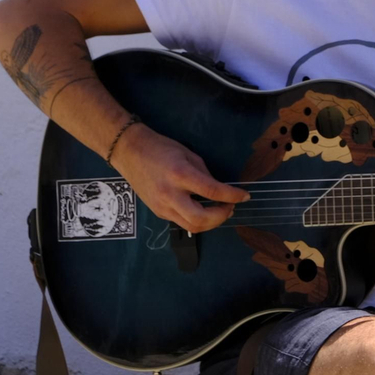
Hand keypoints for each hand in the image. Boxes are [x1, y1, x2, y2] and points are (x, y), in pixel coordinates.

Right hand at [111, 125, 247, 231]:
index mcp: (180, 175)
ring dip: (211, 223)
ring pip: (192, 227)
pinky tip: (203, 209)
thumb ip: (205, 174)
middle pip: (201, 219)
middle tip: (230, 207)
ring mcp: (162, 207)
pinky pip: (182, 222)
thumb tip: (218, 190)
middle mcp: (170, 195)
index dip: (232, 196)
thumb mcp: (188, 155)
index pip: (212, 191)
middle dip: (221, 217)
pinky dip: (197, 219)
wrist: (130, 152)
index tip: (245, 196)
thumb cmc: (161, 148)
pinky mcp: (158, 212)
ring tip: (220, 210)